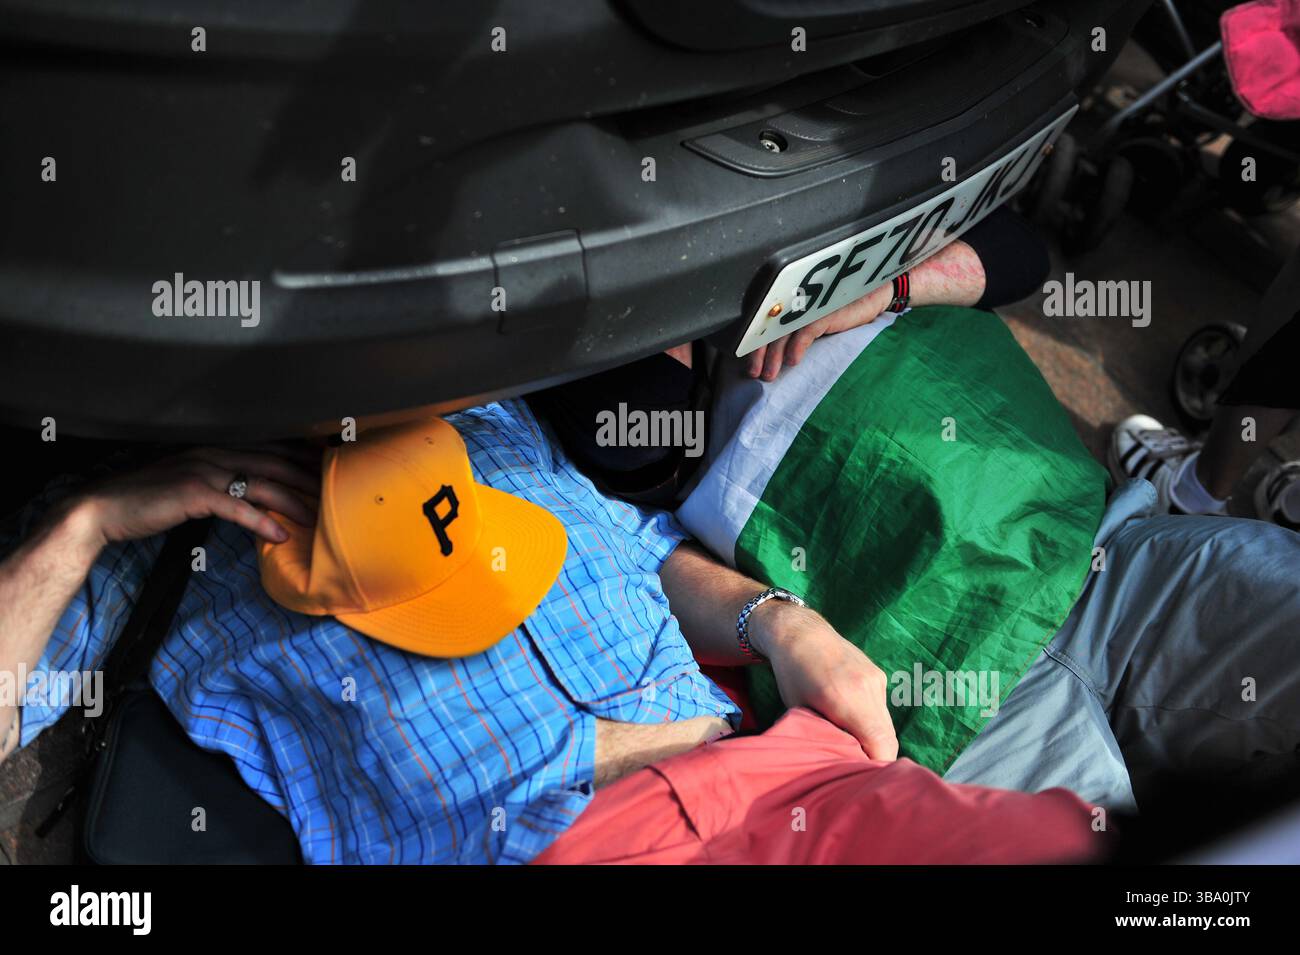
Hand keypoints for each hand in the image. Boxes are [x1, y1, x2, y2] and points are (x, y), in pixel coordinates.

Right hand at [71, 446, 321, 548]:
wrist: (105, 508)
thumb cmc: (150, 499)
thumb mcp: (192, 484)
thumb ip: (223, 483)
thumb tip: (254, 496)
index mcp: (217, 448)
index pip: (271, 449)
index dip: (302, 458)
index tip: (328, 469)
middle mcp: (215, 454)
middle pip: (275, 463)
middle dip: (308, 478)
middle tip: (335, 493)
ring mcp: (205, 472)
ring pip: (263, 484)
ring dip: (294, 501)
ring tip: (317, 517)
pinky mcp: (194, 494)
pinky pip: (237, 508)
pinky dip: (262, 521)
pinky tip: (281, 535)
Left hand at [745, 282, 892, 380]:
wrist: (873, 297)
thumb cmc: (842, 311)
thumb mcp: (815, 323)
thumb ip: (796, 333)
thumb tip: (776, 358)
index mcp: (791, 306)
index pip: (767, 327)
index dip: (755, 347)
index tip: (750, 367)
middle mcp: (796, 304)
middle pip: (770, 330)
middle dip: (760, 354)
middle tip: (754, 374)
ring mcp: (809, 307)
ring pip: (784, 332)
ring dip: (775, 355)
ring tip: (769, 374)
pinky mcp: (824, 311)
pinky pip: (806, 330)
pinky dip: (798, 346)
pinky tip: (793, 361)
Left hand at [749, 599, 898, 760]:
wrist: (801, 632)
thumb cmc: (792, 674)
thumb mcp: (798, 711)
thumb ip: (823, 737)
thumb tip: (837, 766)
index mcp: (845, 699)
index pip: (880, 745)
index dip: (875, 768)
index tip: (861, 780)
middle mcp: (867, 689)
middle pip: (888, 738)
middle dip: (876, 758)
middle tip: (856, 770)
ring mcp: (876, 680)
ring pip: (886, 725)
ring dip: (874, 740)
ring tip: (851, 745)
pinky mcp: (878, 676)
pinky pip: (881, 709)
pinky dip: (871, 722)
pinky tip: (851, 720)